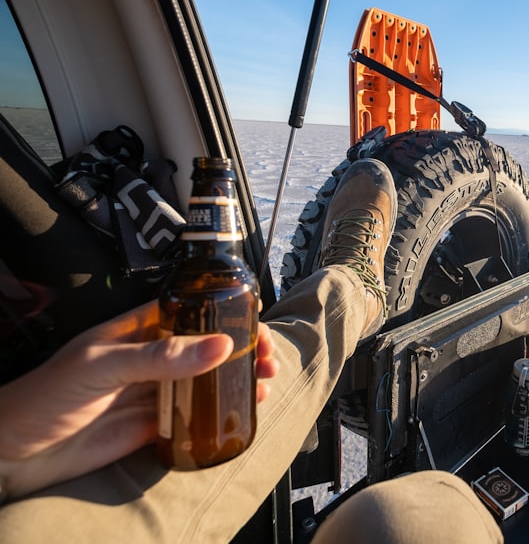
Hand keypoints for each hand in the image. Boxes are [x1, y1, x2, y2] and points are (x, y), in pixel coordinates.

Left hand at [0, 301, 277, 500]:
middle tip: (269, 362)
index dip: (229, 314)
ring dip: (239, 380)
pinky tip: (239, 412)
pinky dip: (220, 413)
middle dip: (244, 350)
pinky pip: (195, 415)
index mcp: (139, 328)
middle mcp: (152, 357)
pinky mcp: (153, 425)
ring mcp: (155, 391)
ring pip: (208, 380)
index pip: (194, 310)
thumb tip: (219, 346)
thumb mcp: (103, 366)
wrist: (15, 453)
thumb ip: (161, 357)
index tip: (256, 326)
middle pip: (209, 346)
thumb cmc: (44, 396)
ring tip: (263, 387)